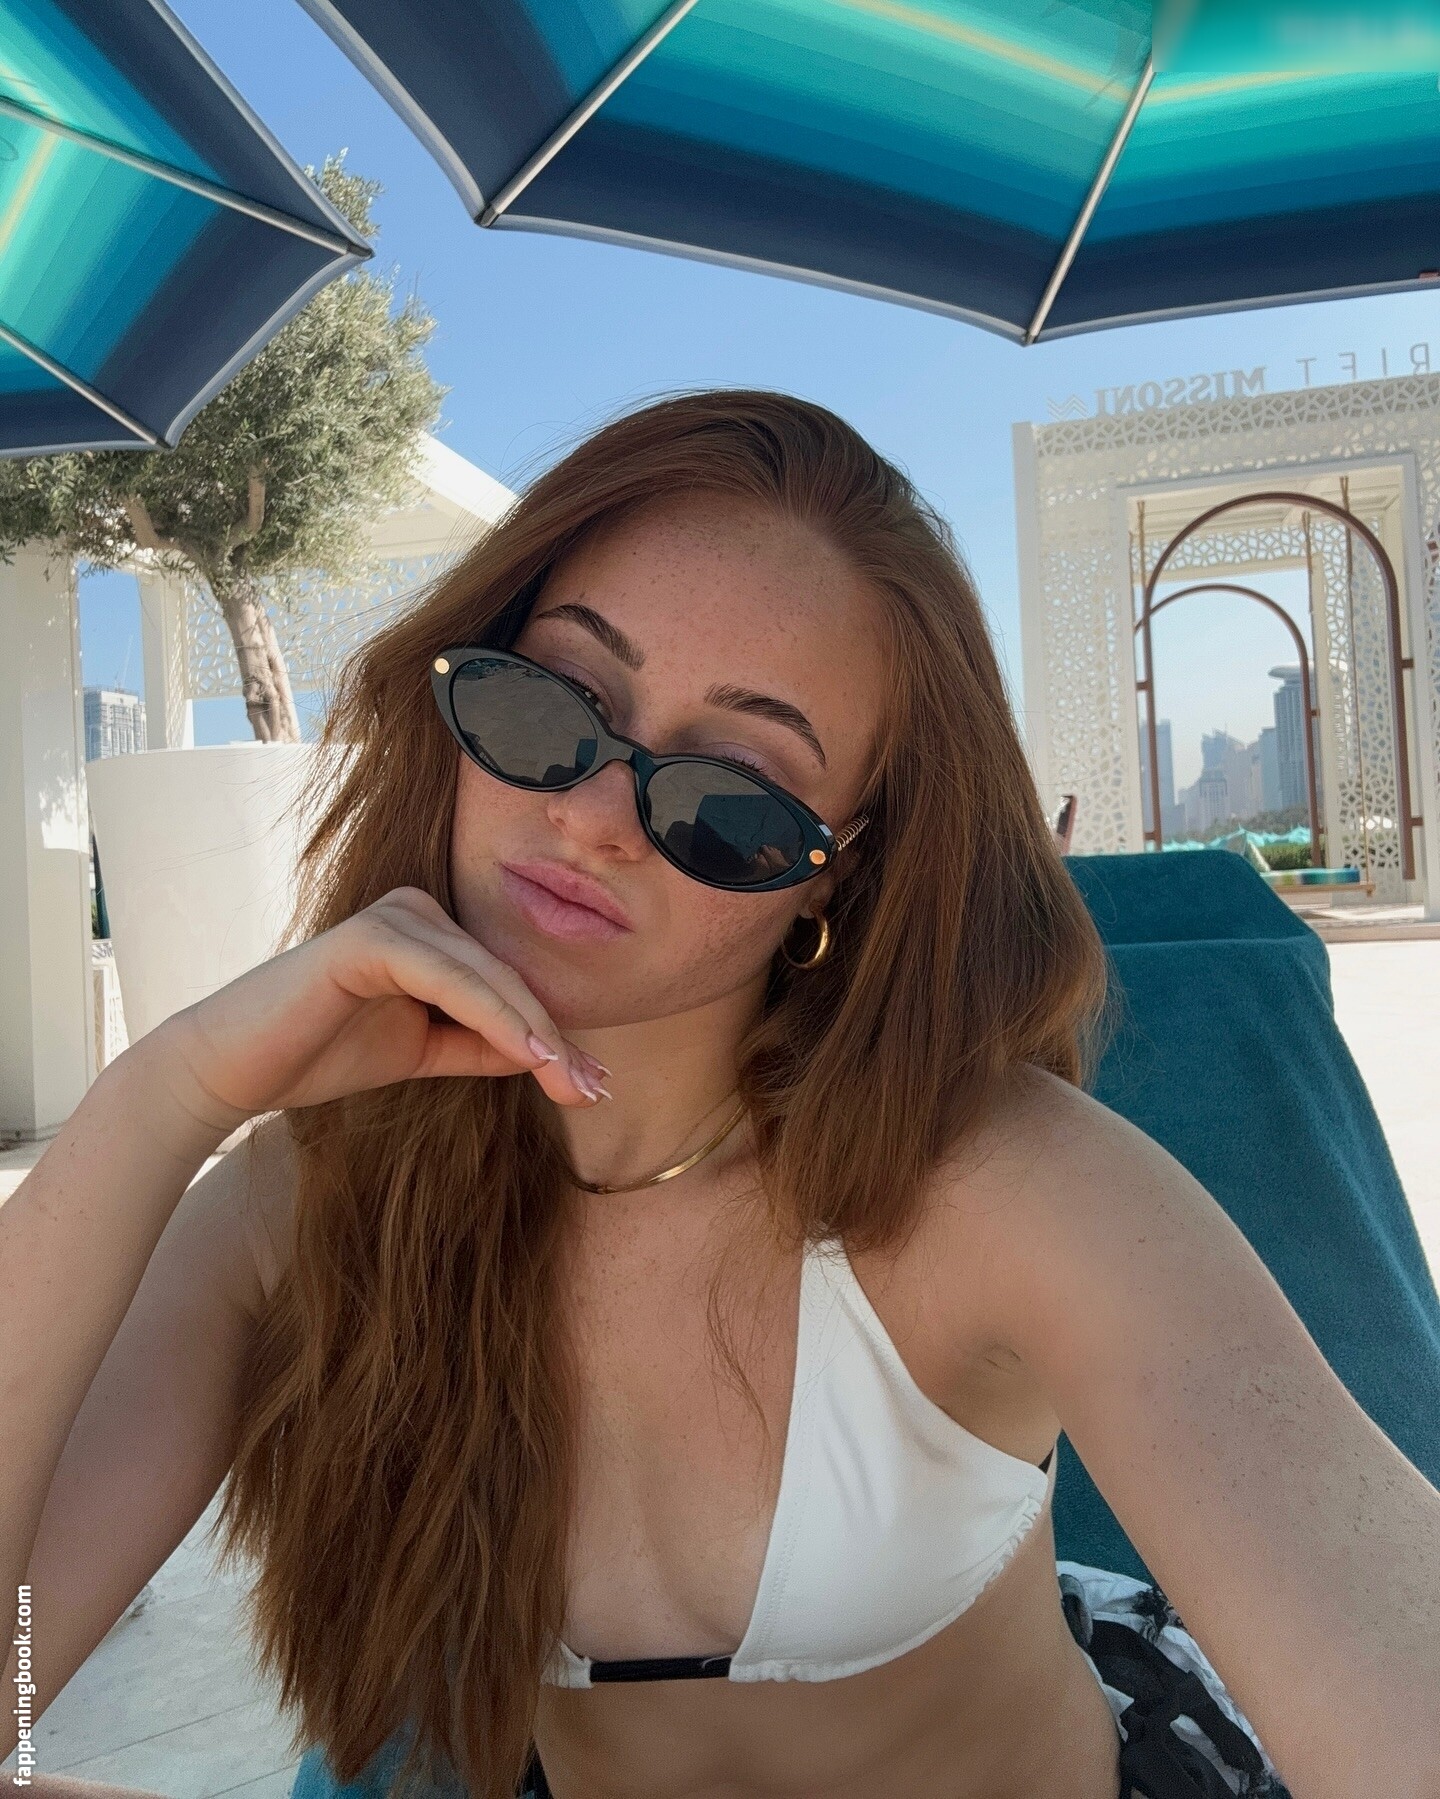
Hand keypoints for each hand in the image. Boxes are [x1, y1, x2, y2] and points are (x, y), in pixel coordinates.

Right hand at [150, 887, 608, 1133]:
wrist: (237, 1070)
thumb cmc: (323, 1055)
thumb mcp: (424, 1052)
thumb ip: (483, 1045)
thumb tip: (553, 1054)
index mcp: (431, 930)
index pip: (507, 984)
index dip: (553, 1036)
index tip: (594, 1088)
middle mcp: (417, 909)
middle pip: (506, 980)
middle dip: (555, 1040)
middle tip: (596, 1092)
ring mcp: (393, 915)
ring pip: (487, 979)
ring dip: (535, 1034)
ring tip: (573, 1083)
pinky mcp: (370, 936)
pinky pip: (449, 980)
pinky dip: (493, 1017)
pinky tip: (530, 1055)